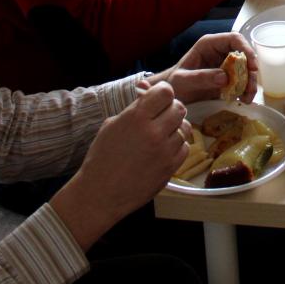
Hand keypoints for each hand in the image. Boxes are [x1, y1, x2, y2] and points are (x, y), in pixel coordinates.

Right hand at [50, 82, 187, 249]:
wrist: (100, 194)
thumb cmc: (102, 158)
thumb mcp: (112, 125)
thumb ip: (134, 107)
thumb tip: (147, 89)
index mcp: (136, 118)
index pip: (166, 92)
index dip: (163, 93)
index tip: (158, 98)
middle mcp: (154, 132)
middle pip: (179, 108)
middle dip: (171, 110)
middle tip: (161, 117)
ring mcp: (164, 151)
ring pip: (184, 128)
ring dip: (174, 129)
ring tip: (160, 136)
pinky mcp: (170, 167)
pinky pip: (184, 148)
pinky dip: (177, 146)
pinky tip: (163, 150)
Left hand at [156, 31, 258, 103]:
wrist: (172, 95)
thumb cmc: (174, 83)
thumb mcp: (182, 80)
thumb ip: (200, 77)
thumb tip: (225, 77)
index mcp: (209, 45)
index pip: (234, 39)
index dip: (246, 49)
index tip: (252, 66)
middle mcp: (220, 52)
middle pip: (244, 54)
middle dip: (251, 71)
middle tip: (251, 88)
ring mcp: (225, 65)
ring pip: (246, 69)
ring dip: (250, 83)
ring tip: (247, 98)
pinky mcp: (228, 79)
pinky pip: (242, 81)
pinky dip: (246, 90)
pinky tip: (244, 100)